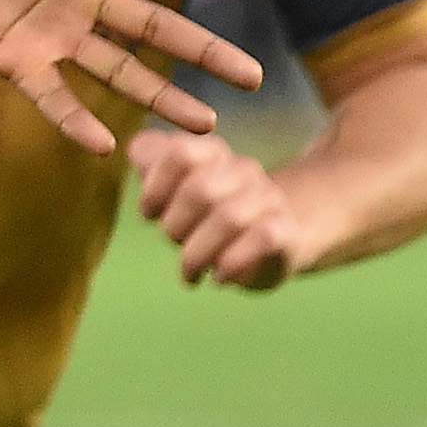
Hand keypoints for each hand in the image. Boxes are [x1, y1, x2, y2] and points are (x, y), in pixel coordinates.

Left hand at [0, 0, 266, 155]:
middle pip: (152, 24)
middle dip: (202, 49)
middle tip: (252, 77)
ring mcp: (47, 29)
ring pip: (117, 68)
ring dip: (160, 96)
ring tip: (205, 126)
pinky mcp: (11, 59)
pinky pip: (52, 96)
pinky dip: (76, 121)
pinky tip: (108, 147)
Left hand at [131, 128, 305, 288]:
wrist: (270, 241)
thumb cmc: (205, 214)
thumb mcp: (172, 186)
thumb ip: (148, 159)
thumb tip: (138, 149)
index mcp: (212, 151)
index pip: (179, 152)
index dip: (155, 187)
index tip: (148, 214)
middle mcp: (244, 169)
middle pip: (201, 189)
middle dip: (175, 225)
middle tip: (172, 243)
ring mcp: (269, 198)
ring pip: (230, 217)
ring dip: (198, 253)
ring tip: (189, 272)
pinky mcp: (287, 231)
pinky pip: (263, 239)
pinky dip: (231, 263)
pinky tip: (217, 277)